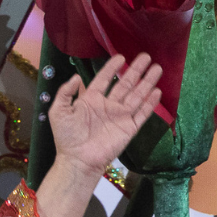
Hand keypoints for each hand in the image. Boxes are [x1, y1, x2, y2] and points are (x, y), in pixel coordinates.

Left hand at [48, 53, 161, 171]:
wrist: (78, 160)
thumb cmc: (66, 137)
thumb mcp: (58, 112)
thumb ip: (65, 93)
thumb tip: (75, 76)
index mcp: (91, 100)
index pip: (104, 79)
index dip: (112, 68)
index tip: (121, 56)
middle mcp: (108, 105)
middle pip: (125, 84)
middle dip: (136, 70)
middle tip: (146, 57)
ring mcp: (120, 116)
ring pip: (136, 95)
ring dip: (147, 82)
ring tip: (157, 68)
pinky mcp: (129, 128)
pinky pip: (142, 113)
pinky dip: (149, 103)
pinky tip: (157, 92)